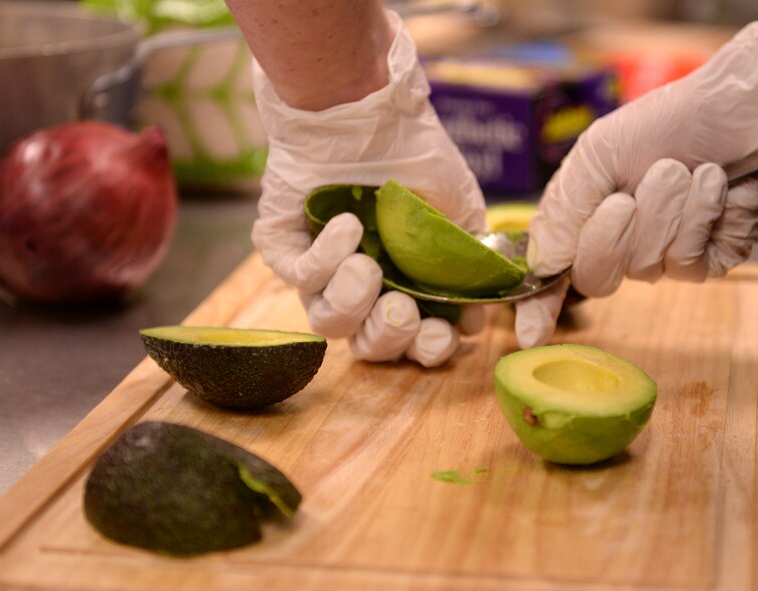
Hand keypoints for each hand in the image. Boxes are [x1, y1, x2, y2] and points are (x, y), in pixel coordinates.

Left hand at [250, 9, 485, 366]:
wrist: (370, 108)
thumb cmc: (417, 158)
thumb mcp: (461, 215)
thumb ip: (469, 268)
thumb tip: (472, 322)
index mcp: (403, 285)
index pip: (412, 340)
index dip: (427, 350)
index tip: (441, 335)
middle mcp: (360, 286)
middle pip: (368, 344)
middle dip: (389, 336)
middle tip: (400, 307)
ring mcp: (320, 271)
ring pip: (327, 322)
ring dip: (352, 300)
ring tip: (366, 264)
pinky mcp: (285, 248)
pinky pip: (299, 276)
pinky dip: (326, 257)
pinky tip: (347, 224)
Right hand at [515, 21, 757, 348]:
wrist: (750, 107)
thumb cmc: (672, 119)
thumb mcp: (600, 153)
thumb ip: (565, 211)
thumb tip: (541, 266)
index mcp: (586, 215)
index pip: (555, 271)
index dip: (538, 305)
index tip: (528, 335)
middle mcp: (622, 242)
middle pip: (596, 277)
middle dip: (614, 231)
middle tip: (635, 188)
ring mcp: (666, 254)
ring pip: (648, 266)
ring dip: (671, 210)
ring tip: (691, 171)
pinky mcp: (710, 258)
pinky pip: (692, 264)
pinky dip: (704, 218)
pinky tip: (721, 188)